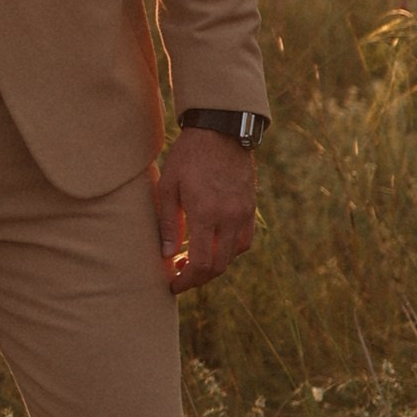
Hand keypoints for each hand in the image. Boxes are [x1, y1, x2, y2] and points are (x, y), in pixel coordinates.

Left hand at [150, 129, 257, 296]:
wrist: (220, 132)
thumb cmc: (188, 156)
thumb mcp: (169, 186)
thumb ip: (169, 223)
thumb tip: (166, 255)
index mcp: (206, 214)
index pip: (200, 263)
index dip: (186, 280)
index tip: (172, 284)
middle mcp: (228, 218)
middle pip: (218, 265)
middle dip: (197, 277)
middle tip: (179, 274)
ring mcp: (242, 214)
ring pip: (233, 256)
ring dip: (214, 265)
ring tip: (192, 260)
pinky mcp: (250, 208)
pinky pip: (244, 241)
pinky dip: (230, 251)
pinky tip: (213, 245)